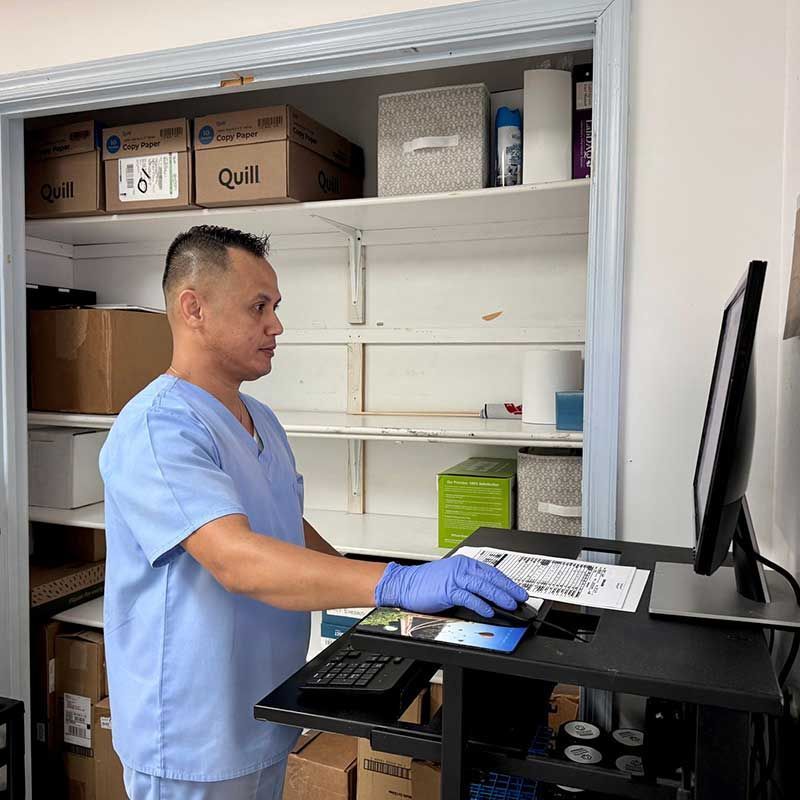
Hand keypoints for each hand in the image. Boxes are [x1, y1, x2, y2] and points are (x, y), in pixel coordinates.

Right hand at [374, 555, 527, 616]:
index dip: (507, 582)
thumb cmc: (425, 583)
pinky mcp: (447, 590)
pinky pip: (468, 597)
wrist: (404, 584)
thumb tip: (489, 596)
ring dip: (499, 596)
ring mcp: (454, 578)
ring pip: (482, 586)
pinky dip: (480, 604)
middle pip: (490, 578)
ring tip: (510, 604)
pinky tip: (489, 610)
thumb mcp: (451, 579)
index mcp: (463, 564)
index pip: (491, 571)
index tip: (518, 591)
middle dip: (508, 589)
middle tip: (521, 598)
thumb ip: (469, 585)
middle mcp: (461, 568)